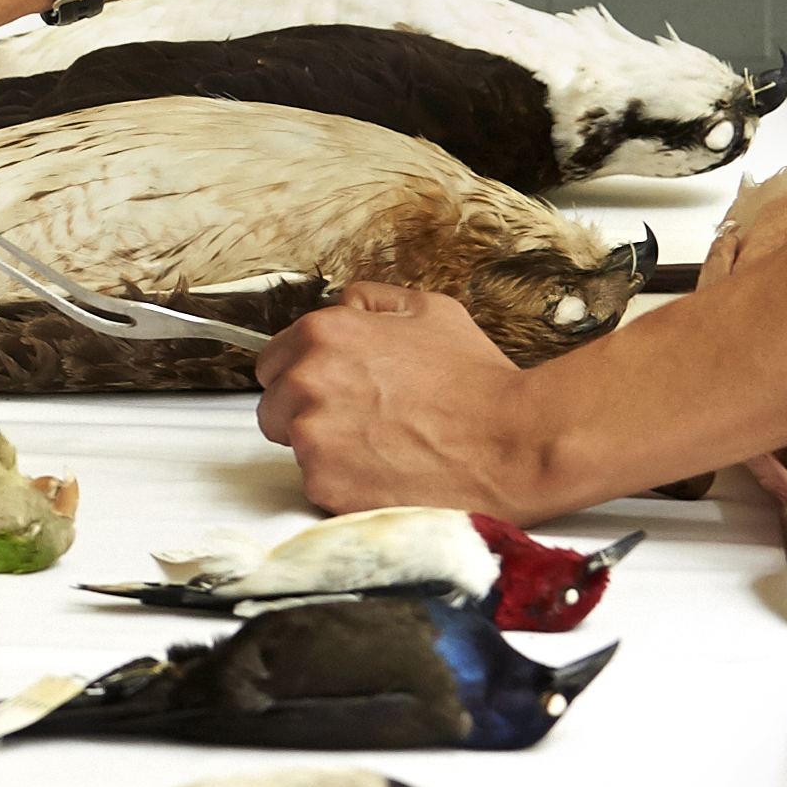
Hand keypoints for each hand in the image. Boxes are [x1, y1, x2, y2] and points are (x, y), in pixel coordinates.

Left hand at [250, 283, 556, 516]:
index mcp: (324, 334)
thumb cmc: (480, 380)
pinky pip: (317, 485)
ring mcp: (312, 436)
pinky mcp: (325, 484)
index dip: (302, 377)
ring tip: (383, 448)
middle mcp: (307, 381)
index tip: (329, 391)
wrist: (515, 441)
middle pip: (274, 407)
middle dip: (307, 414)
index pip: (271, 361)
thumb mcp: (432, 311)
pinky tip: (388, 473)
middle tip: (362, 423)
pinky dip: (345, 485)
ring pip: (295, 449)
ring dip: (326, 451)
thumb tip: (346, 303)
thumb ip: (374, 302)